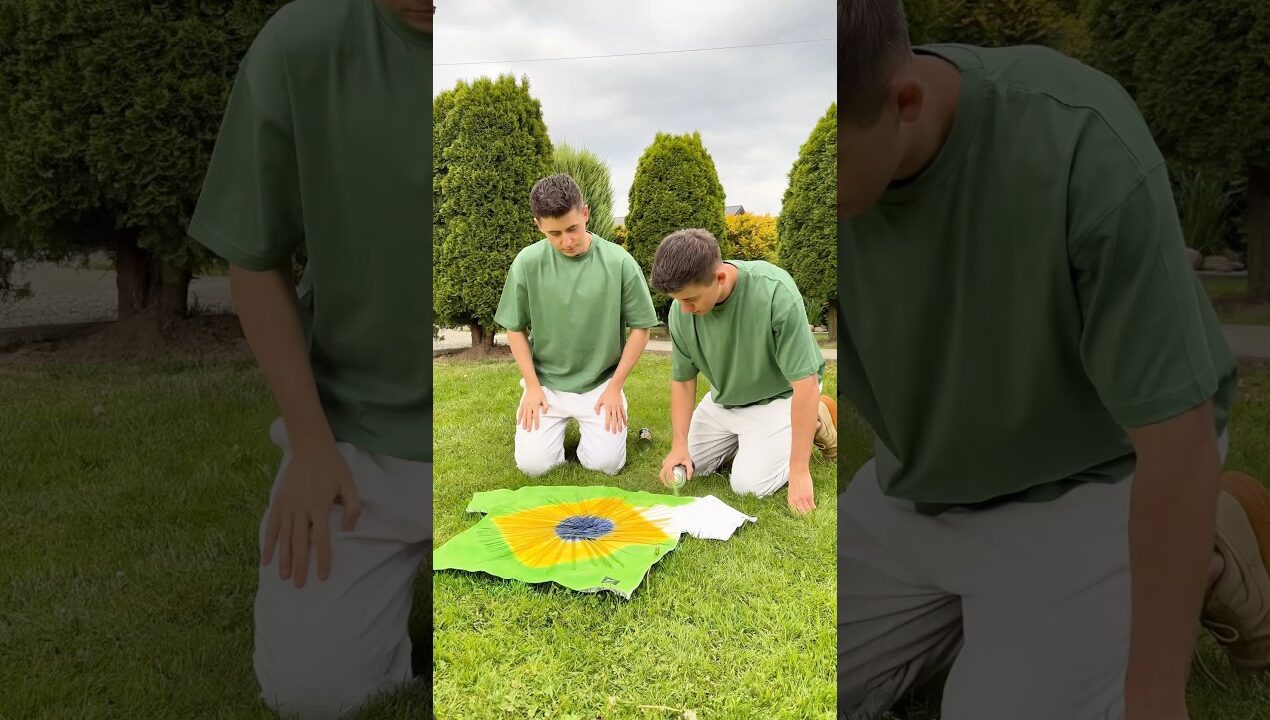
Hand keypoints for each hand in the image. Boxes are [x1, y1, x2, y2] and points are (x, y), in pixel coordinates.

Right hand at [262, 443, 360, 587]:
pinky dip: (268, 543)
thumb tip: (350, 530)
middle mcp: (300, 507)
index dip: (323, 558)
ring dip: (283, 558)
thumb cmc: (333, 466)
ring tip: (283, 577)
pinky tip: (266, 559)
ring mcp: (286, 504)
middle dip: (300, 565)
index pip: (322, 538)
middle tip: (299, 585)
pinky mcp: (277, 501)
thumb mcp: (349, 484)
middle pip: (300, 542)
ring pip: (284, 537)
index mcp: (319, 505)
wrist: (310, 446)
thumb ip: (352, 508)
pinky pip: (272, 526)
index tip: (324, 576)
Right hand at [518, 385, 548, 431]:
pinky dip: (518, 417)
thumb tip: (544, 413)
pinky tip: (518, 422)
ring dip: (523, 422)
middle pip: (529, 417)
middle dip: (529, 425)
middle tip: (529, 431)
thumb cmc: (539, 393)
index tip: (536, 428)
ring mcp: (524, 405)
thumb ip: (546, 406)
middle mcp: (529, 406)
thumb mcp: (544, 399)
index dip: (536, 423)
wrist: (532, 386)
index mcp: (535, 406)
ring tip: (523, 428)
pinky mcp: (521, 404)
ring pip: (524, 416)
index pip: (536, 416)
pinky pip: (520, 412)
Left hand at [593, 385, 626, 433]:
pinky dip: (625, 419)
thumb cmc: (606, 394)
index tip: (607, 430)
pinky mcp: (622, 406)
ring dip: (620, 425)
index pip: (607, 418)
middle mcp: (614, 408)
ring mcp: (618, 407)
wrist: (614, 388)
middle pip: (614, 419)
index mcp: (608, 407)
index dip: (607, 424)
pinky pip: (623, 414)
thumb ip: (597, 407)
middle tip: (614, 433)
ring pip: (620, 418)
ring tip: (620, 431)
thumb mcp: (599, 400)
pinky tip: (625, 424)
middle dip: (614, 427)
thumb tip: (597, 414)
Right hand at [659, 446, 694, 487]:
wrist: (679, 445)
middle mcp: (665, 464)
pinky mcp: (665, 462)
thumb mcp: (688, 461)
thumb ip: (689, 470)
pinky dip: (666, 474)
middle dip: (664, 481)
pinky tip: (671, 475)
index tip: (675, 483)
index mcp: (670, 464)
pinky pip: (663, 470)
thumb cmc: (683, 452)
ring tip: (670, 482)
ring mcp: (664, 462)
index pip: (669, 474)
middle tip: (669, 486)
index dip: (671, 480)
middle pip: (661, 475)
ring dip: (665, 478)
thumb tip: (688, 479)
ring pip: (662, 473)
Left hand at [787, 466, 814, 513]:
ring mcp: (803, 498)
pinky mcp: (809, 495)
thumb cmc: (794, 478)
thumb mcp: (790, 488)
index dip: (797, 513)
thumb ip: (793, 496)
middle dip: (804, 514)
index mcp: (790, 498)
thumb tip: (795, 502)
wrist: (798, 471)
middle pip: (801, 511)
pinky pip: (812, 504)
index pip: (793, 510)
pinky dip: (813, 507)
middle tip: (807, 515)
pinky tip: (814, 507)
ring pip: (807, 509)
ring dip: (809, 511)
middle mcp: (796, 499)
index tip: (800, 514)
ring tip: (811, 512)